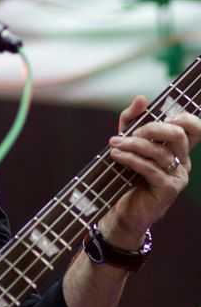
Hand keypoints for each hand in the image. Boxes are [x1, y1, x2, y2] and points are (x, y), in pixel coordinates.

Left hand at [103, 95, 200, 245]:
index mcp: (178, 148)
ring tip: (114, 144)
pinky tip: (116, 155)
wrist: (123, 209)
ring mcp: (178, 176)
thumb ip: (132, 120)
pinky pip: (150, 168)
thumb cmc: (126, 173)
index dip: (184, 118)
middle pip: (177, 135)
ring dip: (133, 145)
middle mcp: (183, 161)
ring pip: (160, 152)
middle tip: (128, 133)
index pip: (195, 128)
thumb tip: (142, 98)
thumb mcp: (127, 142)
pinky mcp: (168, 189)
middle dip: (150, 129)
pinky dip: (131, 159)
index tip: (163, 116)